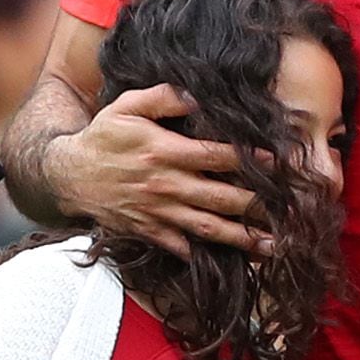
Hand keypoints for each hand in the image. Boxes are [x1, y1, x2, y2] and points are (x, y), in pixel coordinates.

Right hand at [47, 84, 263, 260]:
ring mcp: (158, 212)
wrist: (68, 175)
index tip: (279, 164)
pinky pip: (182, 247)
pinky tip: (235, 262)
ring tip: (274, 248)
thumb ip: (164, 97)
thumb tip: (198, 97)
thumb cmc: (103, 136)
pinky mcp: (149, 231)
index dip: (250, 160)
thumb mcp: (127, 105)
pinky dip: (208, 255)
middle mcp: (165, 185)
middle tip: (291, 213)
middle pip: (221, 197)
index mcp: (164, 151)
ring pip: (208, 228)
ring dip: (243, 239)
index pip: (217, 156)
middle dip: (258, 206)